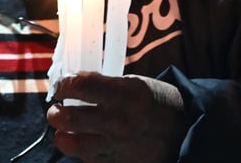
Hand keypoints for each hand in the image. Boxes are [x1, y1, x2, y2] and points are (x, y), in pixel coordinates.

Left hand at [46, 72, 184, 161]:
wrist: (185, 132)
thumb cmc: (158, 103)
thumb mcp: (136, 84)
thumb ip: (105, 85)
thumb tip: (73, 85)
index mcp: (124, 95)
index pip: (80, 86)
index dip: (64, 84)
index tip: (61, 85)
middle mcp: (118, 122)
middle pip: (69, 118)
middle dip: (55, 112)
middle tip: (56, 108)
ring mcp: (117, 146)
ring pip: (72, 144)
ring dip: (62, 135)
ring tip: (63, 129)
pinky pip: (87, 160)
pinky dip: (81, 152)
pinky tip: (84, 142)